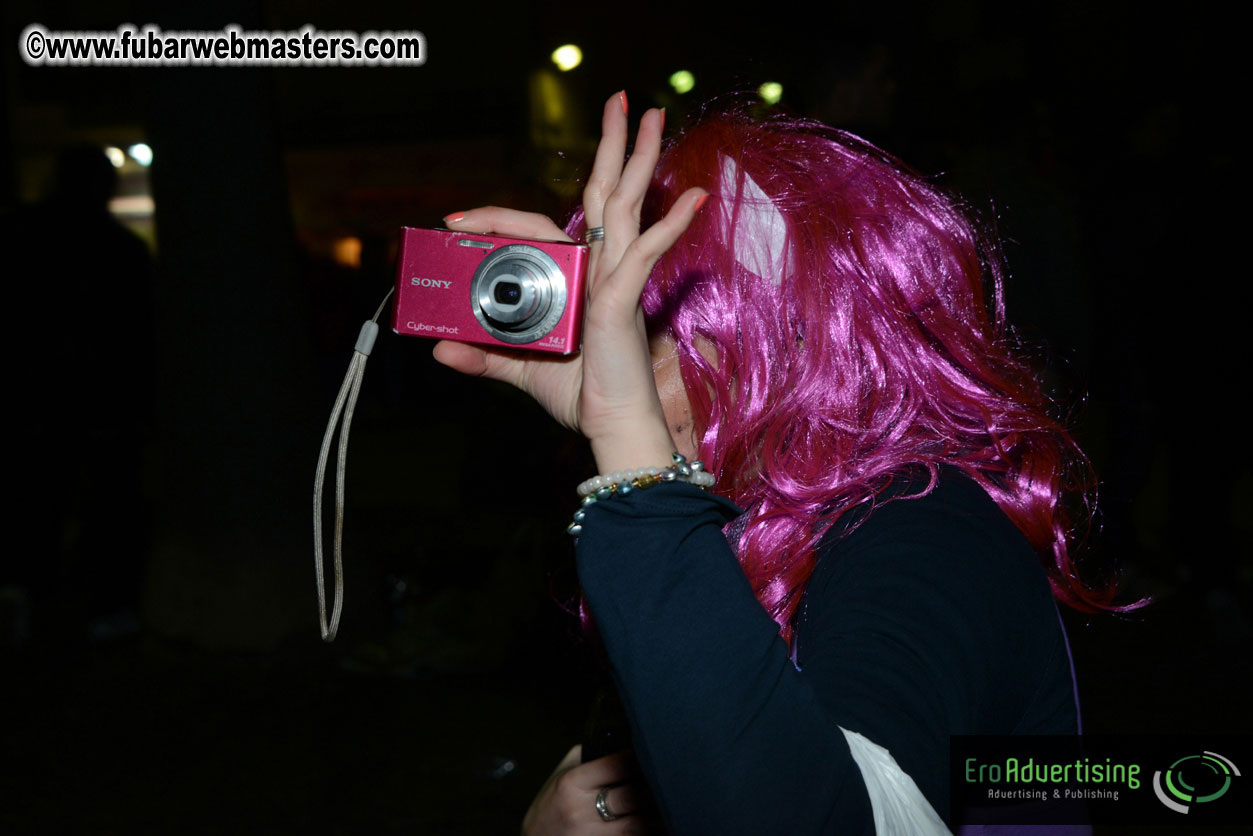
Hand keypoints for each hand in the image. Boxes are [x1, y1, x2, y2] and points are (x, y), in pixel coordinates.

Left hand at [433, 92, 707, 472]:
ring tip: (648, 114)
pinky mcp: (624, 296)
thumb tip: (438, 350)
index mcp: (575, 277)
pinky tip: (691, 196)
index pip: (538, 227)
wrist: (612, 426)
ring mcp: (615, 277)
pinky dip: (668, 225)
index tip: (454, 219)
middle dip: (610, 146)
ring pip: (625, 205)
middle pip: (603, 193)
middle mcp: (598, 268)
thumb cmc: (579, 394)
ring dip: (636, 157)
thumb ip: (483, 356)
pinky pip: (644, 251)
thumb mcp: (519, 368)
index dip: (495, 216)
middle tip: (618, 99)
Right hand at [522, 745, 659, 834]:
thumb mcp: (560, 774)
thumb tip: (624, 743)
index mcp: (572, 784)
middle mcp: (583, 811)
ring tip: (670, 800)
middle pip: (636, 795)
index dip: (642, 758)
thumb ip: (591, 756)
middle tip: (670, 776)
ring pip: (642, 824)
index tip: (652, 754)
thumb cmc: (550, 807)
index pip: (620, 764)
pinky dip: (651, 829)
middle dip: (656, 785)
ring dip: (660, 812)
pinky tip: (658, 821)